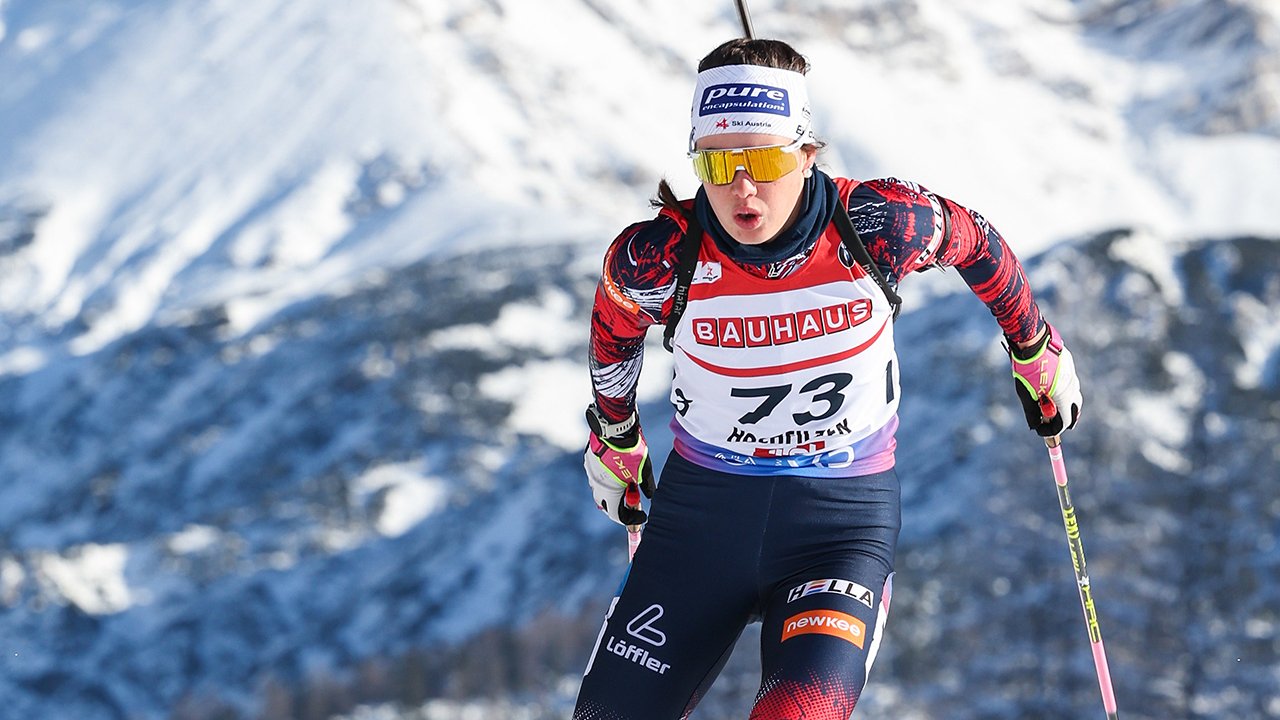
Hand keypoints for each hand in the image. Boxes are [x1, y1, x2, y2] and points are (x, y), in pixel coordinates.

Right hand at [584, 407, 654, 526]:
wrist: (615, 427)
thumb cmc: (631, 450)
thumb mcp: (645, 470)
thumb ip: (647, 486)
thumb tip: (651, 495)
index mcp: (609, 493)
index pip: (618, 516)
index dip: (632, 519)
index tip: (643, 515)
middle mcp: (596, 486)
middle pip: (608, 505)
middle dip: (621, 507)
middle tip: (634, 503)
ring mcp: (590, 473)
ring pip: (601, 490)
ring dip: (614, 492)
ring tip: (628, 484)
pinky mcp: (589, 461)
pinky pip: (598, 476)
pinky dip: (608, 478)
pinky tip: (618, 470)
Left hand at [1008, 322, 1082, 436]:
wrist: (1033, 340)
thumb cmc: (1027, 369)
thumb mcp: (1025, 394)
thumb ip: (1032, 412)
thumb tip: (1035, 426)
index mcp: (1063, 397)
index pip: (1063, 423)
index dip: (1051, 431)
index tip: (1040, 430)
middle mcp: (1073, 387)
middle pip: (1073, 412)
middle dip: (1062, 421)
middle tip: (1050, 425)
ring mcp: (1073, 375)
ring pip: (1072, 397)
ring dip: (1062, 405)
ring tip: (1047, 406)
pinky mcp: (1069, 365)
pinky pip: (1068, 383)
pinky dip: (1061, 390)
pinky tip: (1047, 386)